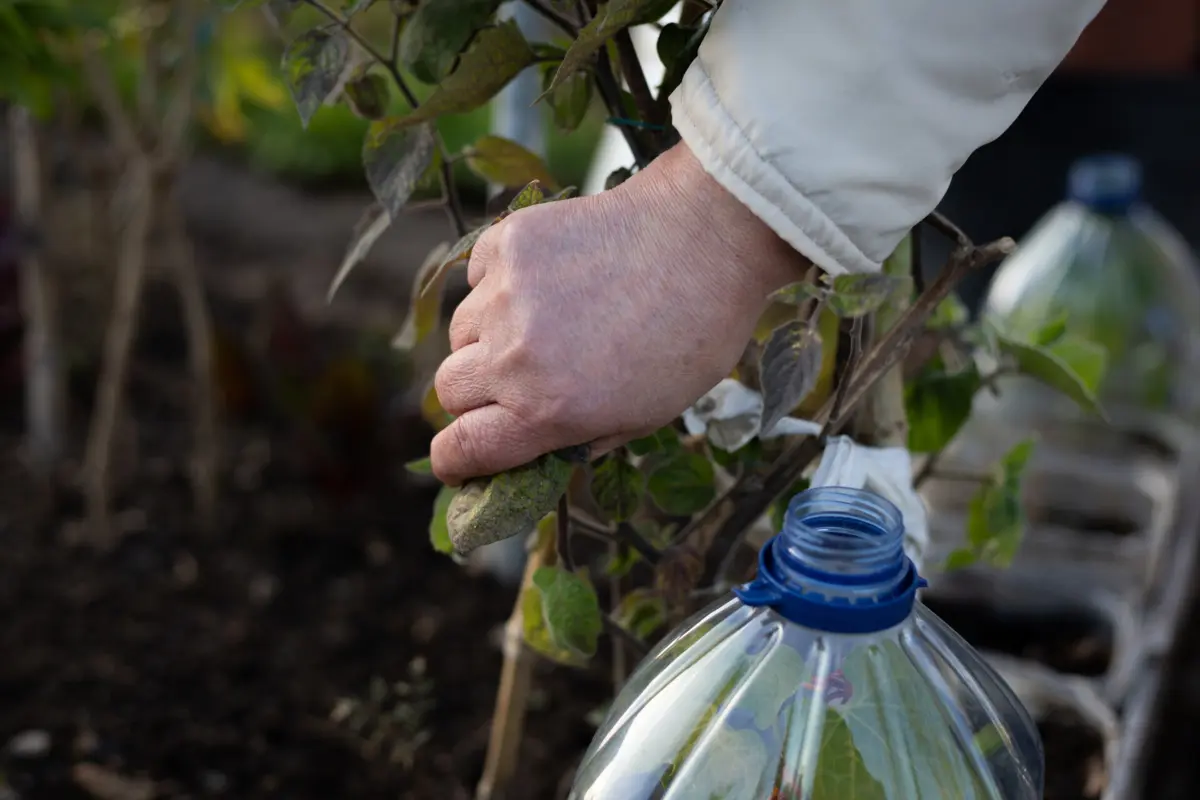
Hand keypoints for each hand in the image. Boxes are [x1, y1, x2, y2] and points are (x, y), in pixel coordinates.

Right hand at [430, 142, 808, 485]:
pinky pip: (477, 277)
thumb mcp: (646, 417)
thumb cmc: (692, 335)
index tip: (456, 459)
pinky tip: (547, 282)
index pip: (461, 448)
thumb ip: (579, 439)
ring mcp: (504, 296)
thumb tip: (534, 450)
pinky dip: (498, 286)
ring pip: (461, 332)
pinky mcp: (507, 243)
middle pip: (450, 390)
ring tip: (544, 323)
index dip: (453, 461)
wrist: (707, 239)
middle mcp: (513, 357)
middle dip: (474, 397)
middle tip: (513, 384)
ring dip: (487, 338)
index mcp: (547, 411)